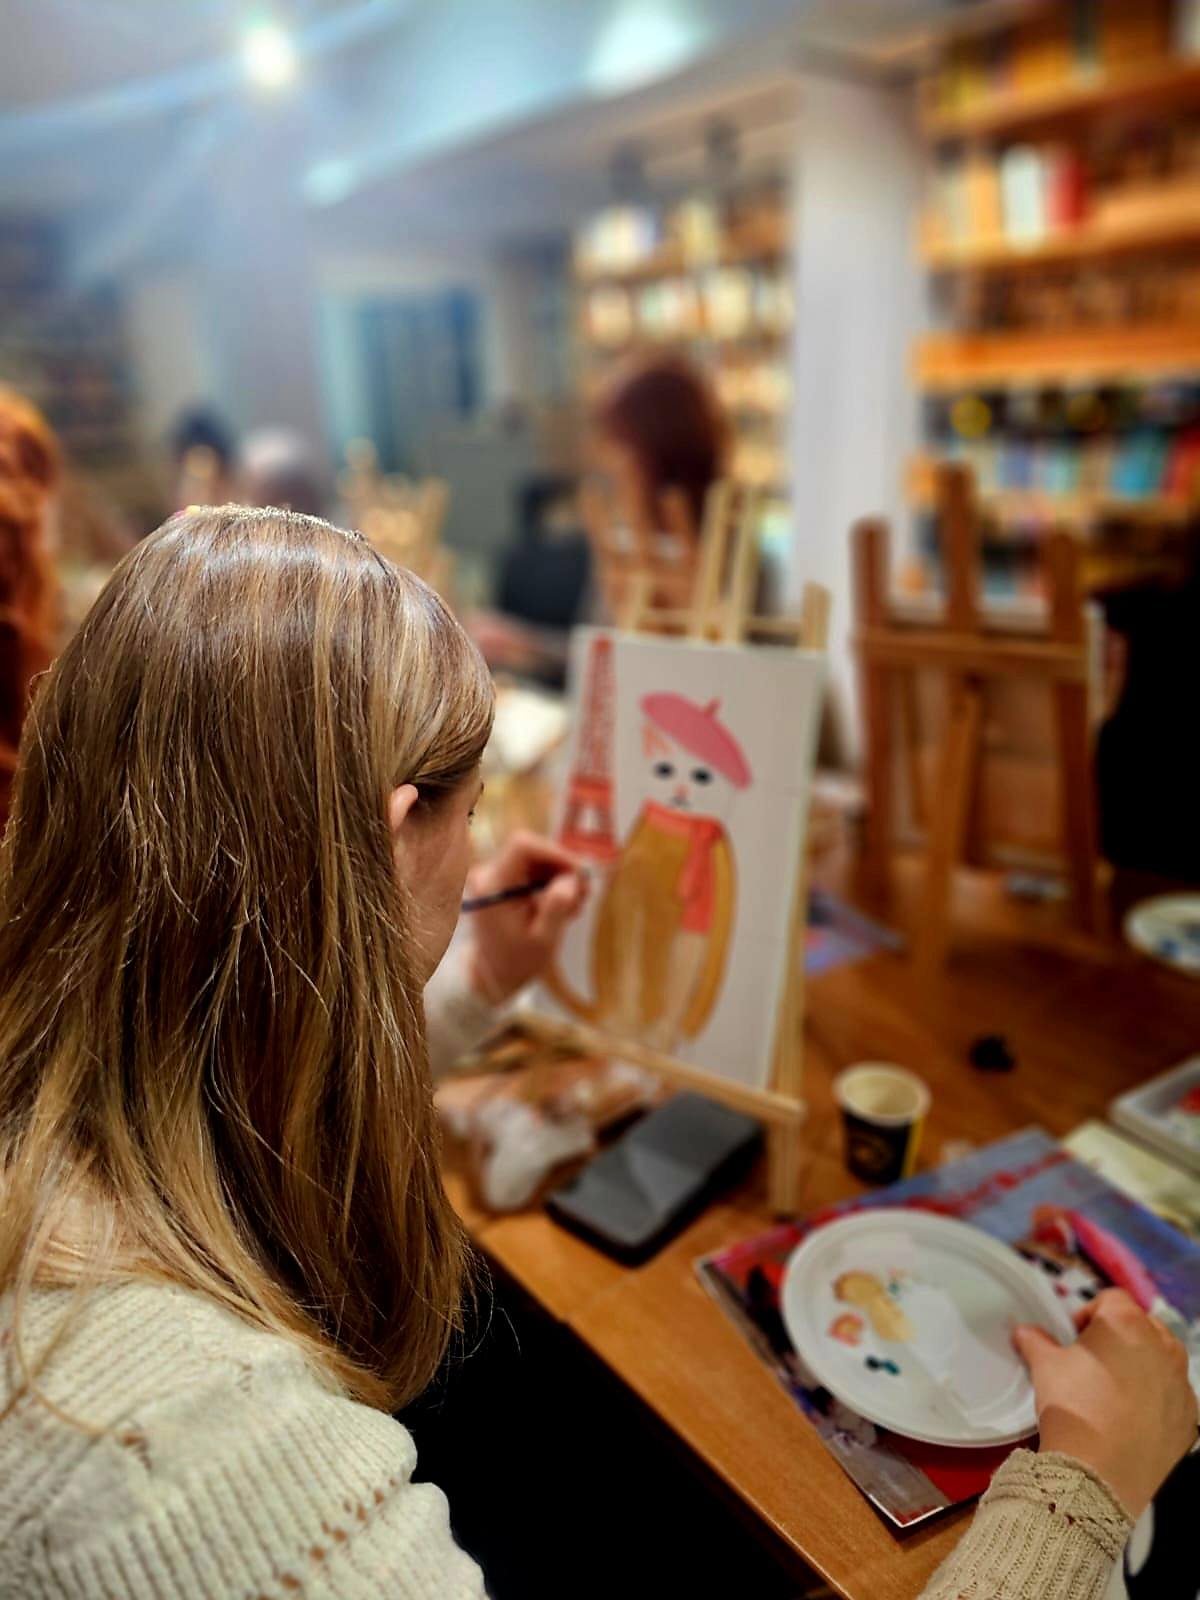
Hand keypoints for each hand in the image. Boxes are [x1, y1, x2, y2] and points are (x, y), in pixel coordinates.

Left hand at [465, 831, 587, 1004]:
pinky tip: (564, 906)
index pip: (523, 846)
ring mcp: (496, 876)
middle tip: (585, 893)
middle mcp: (490, 874)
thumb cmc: (517, 961)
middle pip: (533, 851)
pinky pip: (533, 871)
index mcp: (493, 885)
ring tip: (577, 905)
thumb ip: (557, 907)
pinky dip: (552, 883)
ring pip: (536, 860)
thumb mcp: (543, 939)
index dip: (556, 852)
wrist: (492, 974)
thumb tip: (572, 879)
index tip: (579, 873)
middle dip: (562, 867)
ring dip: (560, 877)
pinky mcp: (504, 882)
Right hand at [1014, 1288, 1196, 1519]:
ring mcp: (1181, 1383)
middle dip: (1119, 1338)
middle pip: (1142, 1326)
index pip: (1110, 1298)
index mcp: (1127, 1324)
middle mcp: (1163, 1346)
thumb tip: (1024, 1332)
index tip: (1072, 1338)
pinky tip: (1133, 1418)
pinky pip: (1172, 1396)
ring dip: (1142, 1365)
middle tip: (1092, 1362)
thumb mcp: (1045, 1368)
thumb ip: (1035, 1341)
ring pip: (1163, 1360)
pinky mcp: (1190, 1417)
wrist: (1101, 1474)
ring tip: (1114, 1390)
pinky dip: (1157, 1399)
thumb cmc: (1073, 1407)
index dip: (1088, 1313)